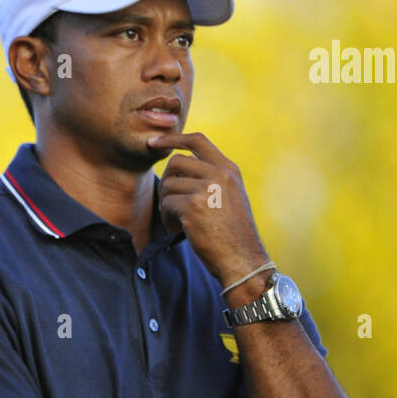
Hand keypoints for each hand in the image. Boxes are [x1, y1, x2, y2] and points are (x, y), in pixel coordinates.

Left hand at [148, 131, 270, 285]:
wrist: (242, 259)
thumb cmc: (233, 232)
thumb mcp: (231, 196)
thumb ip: (213, 177)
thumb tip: (182, 163)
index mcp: (230, 169)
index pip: (198, 141)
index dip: (173, 138)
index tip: (154, 142)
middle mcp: (220, 175)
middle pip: (176, 162)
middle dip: (166, 181)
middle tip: (169, 203)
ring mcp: (207, 189)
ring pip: (169, 184)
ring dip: (166, 204)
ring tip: (177, 221)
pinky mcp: (194, 207)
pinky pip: (167, 204)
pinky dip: (167, 218)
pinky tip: (177, 229)